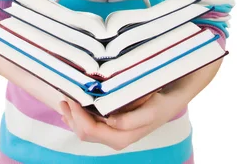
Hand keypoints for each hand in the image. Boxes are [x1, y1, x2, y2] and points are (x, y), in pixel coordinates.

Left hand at [59, 91, 177, 150]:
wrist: (171, 101)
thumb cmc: (160, 104)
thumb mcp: (149, 110)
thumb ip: (130, 119)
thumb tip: (110, 121)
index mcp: (120, 138)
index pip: (89, 131)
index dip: (78, 116)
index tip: (73, 98)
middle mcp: (114, 139)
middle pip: (84, 132)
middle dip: (72, 117)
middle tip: (66, 97)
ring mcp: (113, 133)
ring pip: (85, 130)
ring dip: (74, 117)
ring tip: (66, 102)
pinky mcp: (113, 126)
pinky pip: (91, 126)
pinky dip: (79, 118)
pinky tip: (73, 111)